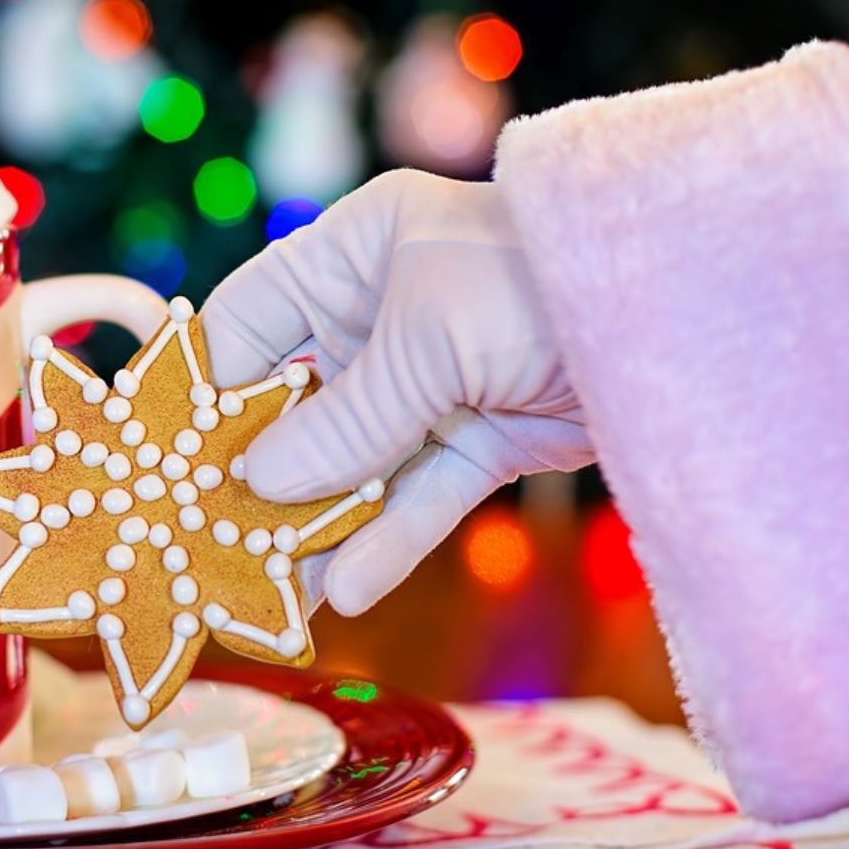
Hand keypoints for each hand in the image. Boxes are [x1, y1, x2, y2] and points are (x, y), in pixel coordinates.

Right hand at [201, 169, 592, 614]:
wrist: (687, 312)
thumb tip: (256, 483)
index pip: (248, 322)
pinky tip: (345, 590)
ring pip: (352, 463)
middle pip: (294, 405)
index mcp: (354, 253)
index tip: (161, 463)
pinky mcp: (482, 437)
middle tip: (203, 545)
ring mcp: (432, 381)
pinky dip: (385, 540)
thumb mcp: (429, 338)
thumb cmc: (541, 281)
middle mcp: (383, 314)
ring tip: (266, 594)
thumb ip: (346, 418)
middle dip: (254, 477)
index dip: (205, 390)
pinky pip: (417, 495)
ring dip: (313, 527)